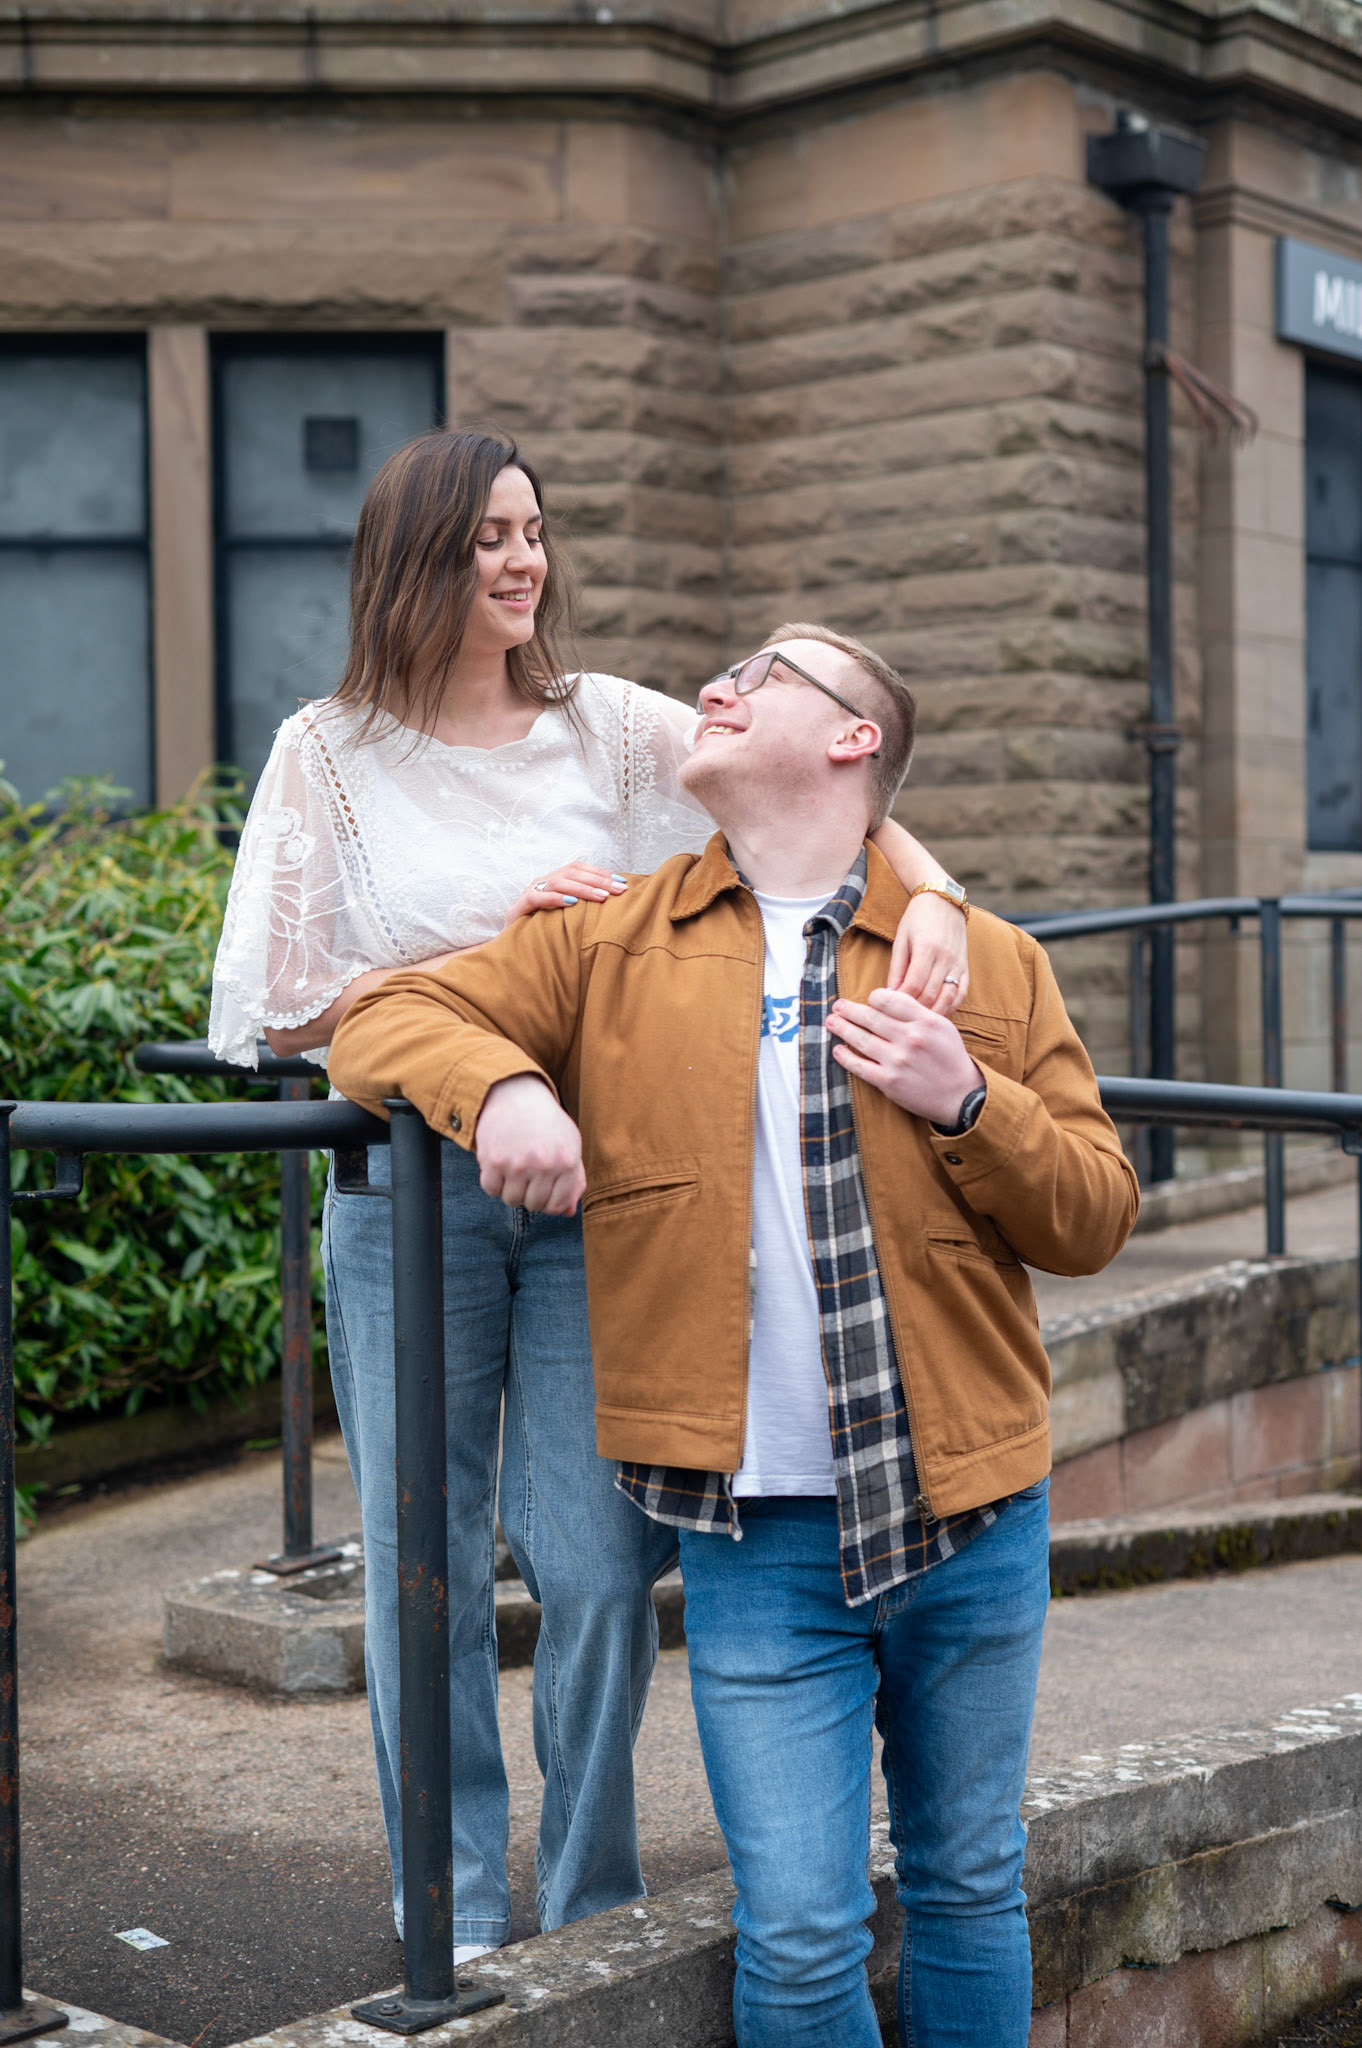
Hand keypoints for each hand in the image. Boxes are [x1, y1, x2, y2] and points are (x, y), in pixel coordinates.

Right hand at [474, 1076, 585, 1214]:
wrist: (515, 1094)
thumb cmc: (546, 1123)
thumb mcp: (569, 1145)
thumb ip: (574, 1180)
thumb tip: (568, 1212)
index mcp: (567, 1162)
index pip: (558, 1205)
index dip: (548, 1202)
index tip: (542, 1189)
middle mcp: (544, 1165)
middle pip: (534, 1205)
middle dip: (529, 1194)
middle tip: (526, 1173)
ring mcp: (518, 1164)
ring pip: (511, 1200)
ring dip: (510, 1188)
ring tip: (513, 1167)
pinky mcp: (493, 1160)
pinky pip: (491, 1189)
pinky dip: (493, 1181)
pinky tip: (499, 1163)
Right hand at [503, 861, 627, 926]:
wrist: (513, 950)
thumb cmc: (545, 934)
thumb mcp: (568, 919)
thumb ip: (584, 908)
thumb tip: (614, 903)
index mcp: (554, 881)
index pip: (579, 869)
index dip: (601, 873)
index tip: (622, 883)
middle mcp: (542, 883)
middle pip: (572, 872)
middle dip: (598, 880)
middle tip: (618, 890)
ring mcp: (529, 893)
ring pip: (558, 882)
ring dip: (582, 888)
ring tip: (601, 897)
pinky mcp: (517, 908)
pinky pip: (536, 898)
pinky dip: (554, 898)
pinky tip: (572, 903)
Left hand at [825, 988, 983, 1124]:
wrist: (960, 1095)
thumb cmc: (950, 1057)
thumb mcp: (942, 1026)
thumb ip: (917, 1011)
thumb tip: (887, 999)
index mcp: (925, 1021)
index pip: (889, 999)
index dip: (873, 997)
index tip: (868, 1000)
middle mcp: (910, 1038)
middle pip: (870, 1017)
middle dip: (849, 1009)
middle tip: (837, 1006)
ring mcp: (898, 1061)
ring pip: (861, 1039)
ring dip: (841, 1028)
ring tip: (831, 1022)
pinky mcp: (889, 1082)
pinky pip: (859, 1066)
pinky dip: (845, 1057)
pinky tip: (837, 1049)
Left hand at [887, 890, 967, 1013]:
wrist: (943, 901)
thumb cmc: (916, 919)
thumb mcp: (901, 940)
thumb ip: (896, 968)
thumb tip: (888, 995)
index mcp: (927, 949)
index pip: (913, 985)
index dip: (899, 1002)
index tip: (886, 1011)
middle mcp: (946, 958)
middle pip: (930, 995)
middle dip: (913, 1012)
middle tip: (899, 1021)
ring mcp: (958, 964)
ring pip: (947, 998)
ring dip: (933, 1014)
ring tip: (917, 1023)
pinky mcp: (966, 968)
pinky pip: (961, 994)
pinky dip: (951, 1007)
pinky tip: (938, 1015)